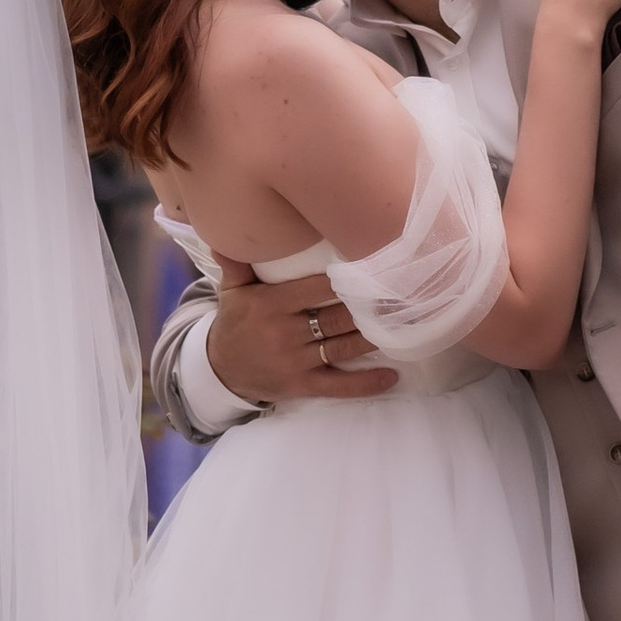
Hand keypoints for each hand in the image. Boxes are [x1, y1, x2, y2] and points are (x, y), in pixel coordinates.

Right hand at [204, 270, 398, 407]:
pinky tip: (391, 376)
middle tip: (398, 297)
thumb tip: (224, 235)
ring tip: (401, 326)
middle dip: (367, 309)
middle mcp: (285, 333)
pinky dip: (365, 384)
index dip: (346, 280)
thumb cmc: (234, 322)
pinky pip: (338, 386)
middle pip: (336, 318)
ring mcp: (296, 361)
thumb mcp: (231, 290)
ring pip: (342, 347)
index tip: (373, 270)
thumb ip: (236, 262)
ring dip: (373, 338)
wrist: (219, 370)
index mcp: (271, 305)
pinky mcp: (302, 385)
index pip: (317, 288)